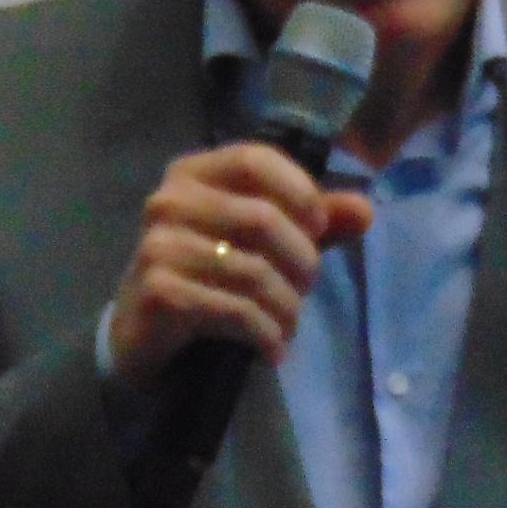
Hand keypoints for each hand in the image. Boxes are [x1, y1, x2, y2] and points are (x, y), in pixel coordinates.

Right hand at [106, 144, 373, 383]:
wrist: (142, 330)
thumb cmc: (207, 273)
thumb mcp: (259, 240)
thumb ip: (310, 221)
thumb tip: (364, 210)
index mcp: (191, 173)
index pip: (255, 159)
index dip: (300, 191)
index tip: (319, 228)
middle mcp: (168, 201)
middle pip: (262, 218)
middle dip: (301, 260)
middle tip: (305, 289)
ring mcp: (159, 246)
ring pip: (253, 271)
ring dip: (286, 307)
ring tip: (289, 324)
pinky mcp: (160, 292)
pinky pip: (235, 310)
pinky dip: (266, 334)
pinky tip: (272, 348)